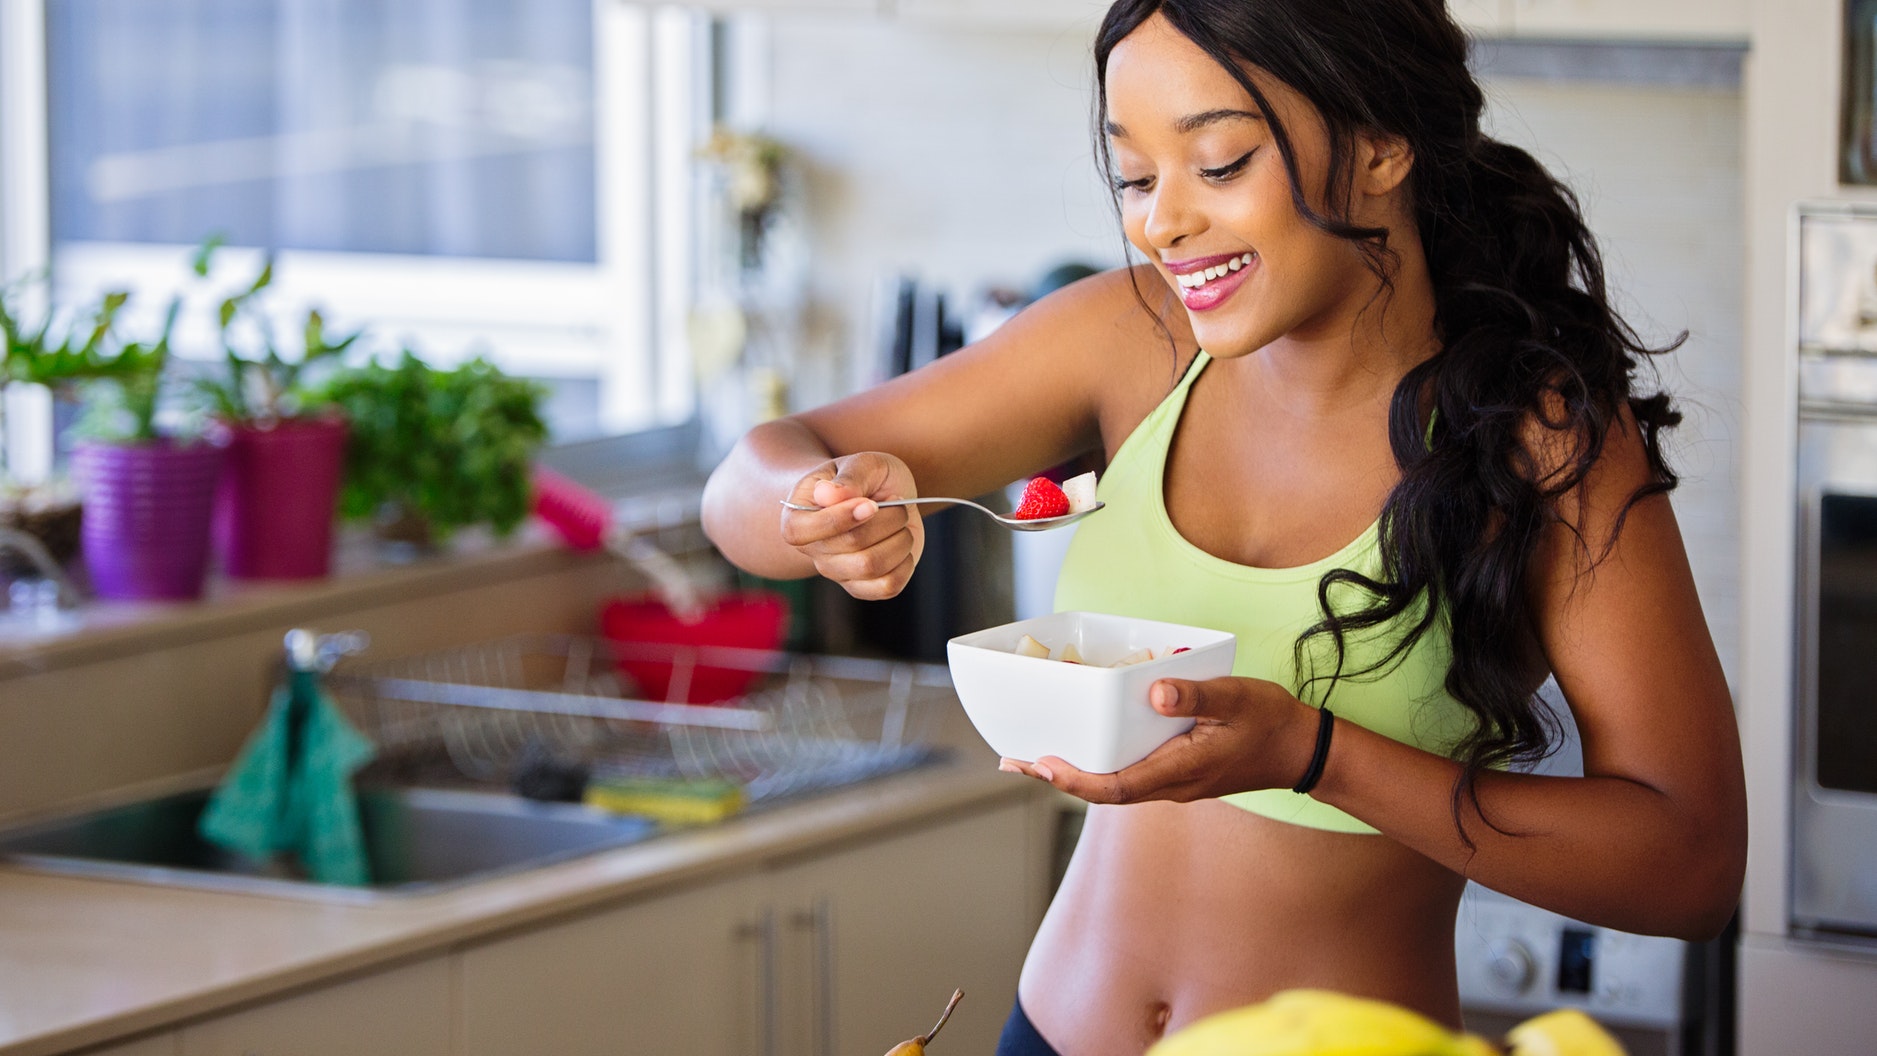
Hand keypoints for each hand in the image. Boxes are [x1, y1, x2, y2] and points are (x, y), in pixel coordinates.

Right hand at [780, 452, 924, 599]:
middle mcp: (813, 551)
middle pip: (852, 545)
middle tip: (896, 502)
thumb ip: (848, 478)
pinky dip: (905, 563)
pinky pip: (887, 587)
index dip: (842, 518)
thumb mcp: (861, 464)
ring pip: (871, 567)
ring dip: (899, 539)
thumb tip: (828, 496)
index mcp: (797, 518)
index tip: (871, 503)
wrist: (878, 496)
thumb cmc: (863, 478)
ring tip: (900, 522)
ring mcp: (837, 572)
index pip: (805, 531)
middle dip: (887, 518)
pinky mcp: (863, 587)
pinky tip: (902, 544)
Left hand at [999, 675, 1321, 803]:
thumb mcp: (1238, 700)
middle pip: (1102, 790)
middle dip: (1057, 777)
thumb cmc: (1269, 723)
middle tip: (1013, 761)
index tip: (1041, 765)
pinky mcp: (1176, 774)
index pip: (1114, 787)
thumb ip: (1197, 696)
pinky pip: (1127, 776)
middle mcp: (1169, 785)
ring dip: (1073, 774)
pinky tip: (1084, 747)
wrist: (1301, 751)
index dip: (1074, 780)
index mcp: (1179, 771)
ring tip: (1033, 757)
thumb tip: (1156, 692)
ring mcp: (1172, 783)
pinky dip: (1098, 765)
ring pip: (1112, 785)